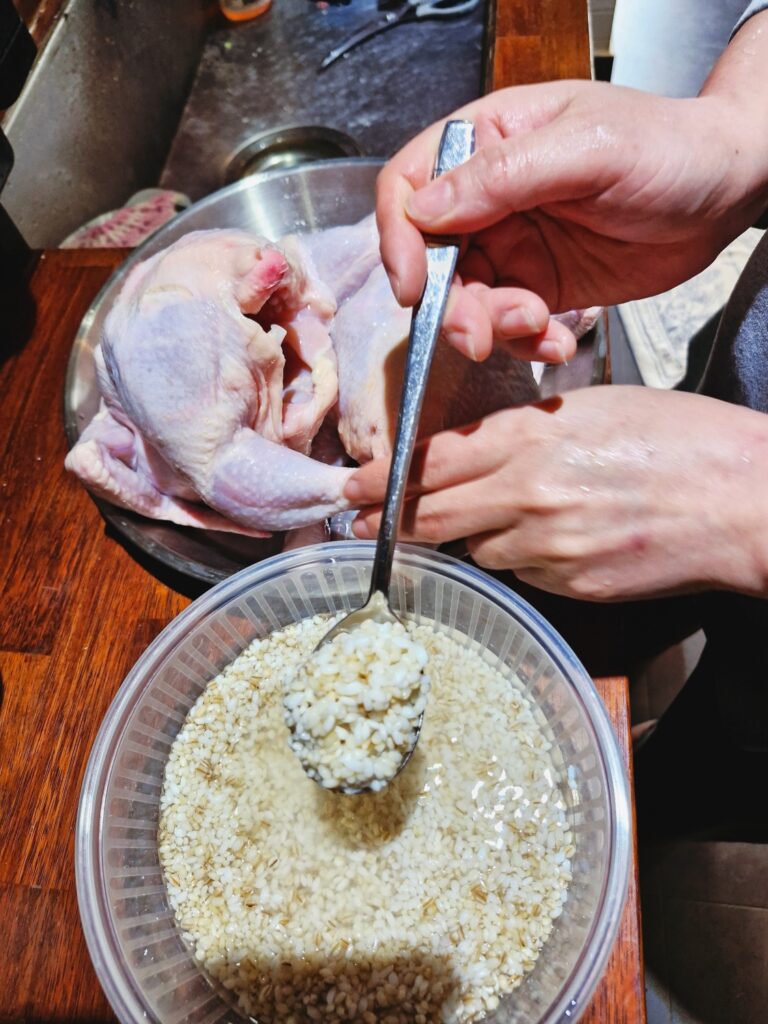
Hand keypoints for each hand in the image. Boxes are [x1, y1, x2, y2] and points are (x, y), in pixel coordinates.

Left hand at [345, 387, 767, 600]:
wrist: (743, 501)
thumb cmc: (680, 438)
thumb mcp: (593, 408)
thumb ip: (523, 432)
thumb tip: (478, 455)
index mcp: (530, 439)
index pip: (430, 462)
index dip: (383, 478)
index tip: (351, 486)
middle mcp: (527, 497)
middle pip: (432, 516)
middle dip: (389, 520)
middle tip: (358, 521)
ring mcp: (548, 550)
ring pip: (477, 549)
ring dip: (477, 535)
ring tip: (520, 515)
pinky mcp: (570, 588)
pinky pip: (521, 572)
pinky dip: (523, 556)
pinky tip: (561, 538)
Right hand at [377, 70, 767, 358]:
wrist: (725, 192)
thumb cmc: (666, 148)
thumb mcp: (586, 150)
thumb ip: (504, 176)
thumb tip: (424, 210)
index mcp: (488, 142)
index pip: (410, 186)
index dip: (400, 238)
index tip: (414, 287)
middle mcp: (490, 197)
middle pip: (433, 260)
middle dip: (450, 304)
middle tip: (478, 335)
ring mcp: (514, 245)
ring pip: (468, 301)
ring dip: (491, 327)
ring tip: (538, 324)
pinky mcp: (541, 285)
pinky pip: (511, 325)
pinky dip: (527, 341)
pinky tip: (559, 339)